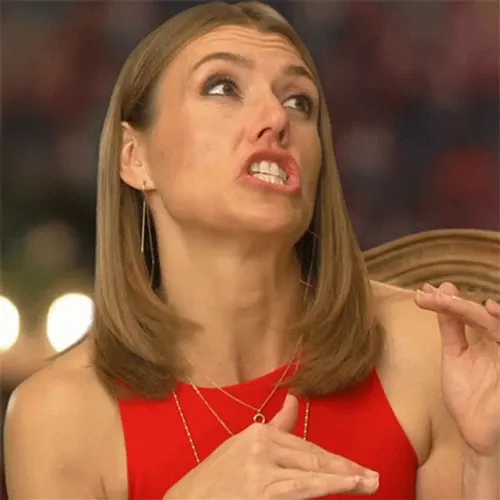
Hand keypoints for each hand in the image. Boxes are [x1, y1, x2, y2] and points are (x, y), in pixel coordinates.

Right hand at [165, 394, 378, 498]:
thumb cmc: (218, 476)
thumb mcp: (245, 444)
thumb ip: (276, 424)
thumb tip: (294, 399)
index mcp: (259, 434)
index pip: (306, 447)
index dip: (333, 458)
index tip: (356, 467)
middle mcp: (262, 447)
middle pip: (312, 459)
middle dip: (345, 469)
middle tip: (372, 477)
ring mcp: (262, 471)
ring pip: (311, 475)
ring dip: (343, 479)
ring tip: (367, 483)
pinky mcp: (262, 493)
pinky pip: (300, 490)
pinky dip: (325, 486)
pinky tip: (342, 486)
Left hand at [414, 282, 499, 455]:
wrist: (476, 434)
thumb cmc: (469, 396)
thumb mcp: (455, 355)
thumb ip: (451, 327)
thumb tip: (440, 292)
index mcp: (490, 339)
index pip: (470, 313)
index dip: (447, 301)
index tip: (422, 293)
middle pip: (484, 314)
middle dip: (455, 303)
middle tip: (429, 296)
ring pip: (498, 324)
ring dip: (472, 310)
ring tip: (449, 300)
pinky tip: (489, 313)